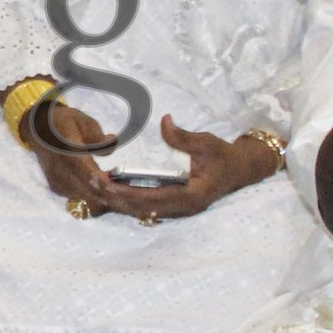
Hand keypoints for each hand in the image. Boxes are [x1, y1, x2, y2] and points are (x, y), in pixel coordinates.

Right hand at [24, 95, 131, 218]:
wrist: (36, 128)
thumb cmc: (62, 121)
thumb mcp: (83, 122)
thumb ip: (98, 137)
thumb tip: (111, 143)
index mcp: (69, 157)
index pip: (95, 182)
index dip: (119, 191)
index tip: (142, 194)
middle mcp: (63, 176)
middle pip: (97, 199)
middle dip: (124, 203)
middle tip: (147, 202)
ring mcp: (60, 185)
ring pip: (92, 204)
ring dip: (115, 204)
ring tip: (139, 201)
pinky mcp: (60, 189)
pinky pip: (85, 202)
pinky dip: (104, 202)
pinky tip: (120, 196)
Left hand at [104, 117, 279, 221]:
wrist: (239, 169)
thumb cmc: (222, 155)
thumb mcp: (206, 142)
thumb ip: (183, 136)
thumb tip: (164, 121)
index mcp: (192, 196)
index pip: (153, 198)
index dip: (127, 192)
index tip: (106, 182)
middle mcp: (183, 208)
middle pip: (143, 208)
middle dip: (116, 197)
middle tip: (92, 182)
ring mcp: (179, 210)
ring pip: (143, 210)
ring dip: (119, 200)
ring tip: (96, 185)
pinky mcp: (174, 207)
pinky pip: (147, 206)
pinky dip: (128, 199)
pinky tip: (111, 188)